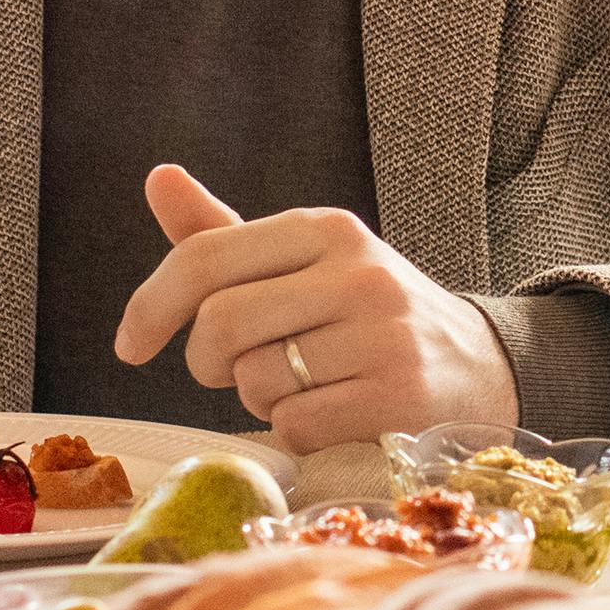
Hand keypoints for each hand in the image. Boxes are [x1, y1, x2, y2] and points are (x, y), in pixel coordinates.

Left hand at [109, 165, 515, 454]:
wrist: (479, 368)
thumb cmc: (366, 318)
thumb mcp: (305, 264)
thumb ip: (225, 234)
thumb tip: (157, 177)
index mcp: (325, 229)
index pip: (205, 256)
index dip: (150, 304)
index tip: (130, 346)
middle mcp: (357, 272)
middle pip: (220, 323)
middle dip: (207, 362)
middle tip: (233, 373)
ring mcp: (382, 335)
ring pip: (255, 381)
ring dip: (260, 400)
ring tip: (306, 386)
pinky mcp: (397, 397)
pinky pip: (294, 425)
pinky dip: (296, 432)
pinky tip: (333, 415)